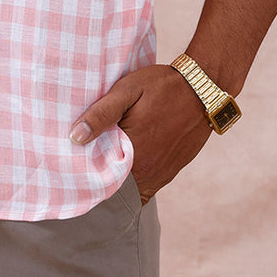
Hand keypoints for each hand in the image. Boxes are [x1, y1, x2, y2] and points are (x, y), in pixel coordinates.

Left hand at [70, 64, 212, 203]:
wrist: (202, 89)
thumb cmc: (161, 86)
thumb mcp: (127, 91)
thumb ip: (101, 114)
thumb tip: (75, 137)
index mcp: (133, 154)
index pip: (101, 180)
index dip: (85, 175)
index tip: (74, 165)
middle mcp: (148, 172)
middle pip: (115, 189)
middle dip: (100, 180)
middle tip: (85, 163)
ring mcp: (162, 174)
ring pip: (132, 189)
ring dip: (118, 181)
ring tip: (103, 161)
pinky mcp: (172, 171)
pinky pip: (147, 185)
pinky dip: (135, 179)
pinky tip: (126, 161)